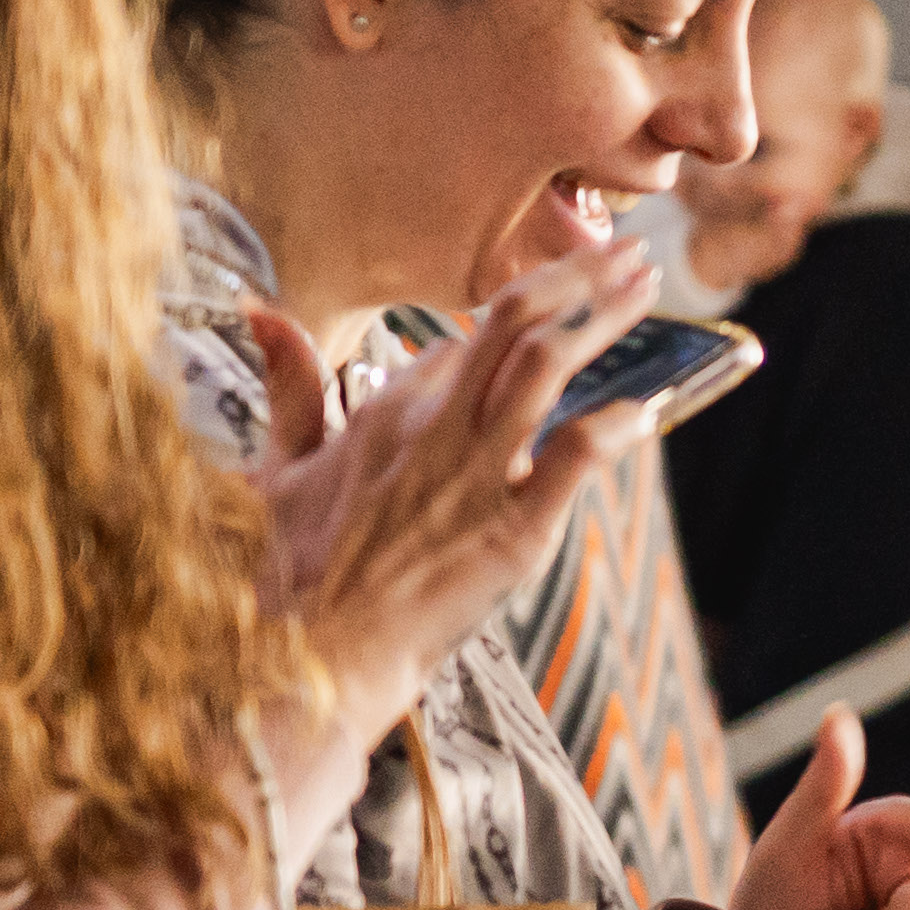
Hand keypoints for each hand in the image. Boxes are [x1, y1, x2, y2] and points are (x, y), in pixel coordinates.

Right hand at [259, 253, 653, 709]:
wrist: (315, 658)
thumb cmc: (294, 575)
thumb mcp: (278, 469)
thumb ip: (286, 386)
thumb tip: (260, 309)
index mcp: (383, 410)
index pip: (465, 342)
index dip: (519, 315)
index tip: (564, 294)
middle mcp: (433, 430)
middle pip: (514, 324)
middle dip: (578, 278)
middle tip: (628, 251)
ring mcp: (474, 478)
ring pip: (546, 368)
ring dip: (605, 319)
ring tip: (649, 286)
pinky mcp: (512, 532)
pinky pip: (572, 459)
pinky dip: (614, 424)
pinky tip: (647, 404)